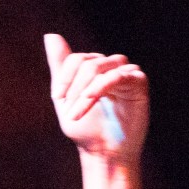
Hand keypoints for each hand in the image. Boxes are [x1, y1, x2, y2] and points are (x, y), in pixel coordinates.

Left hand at [45, 33, 148, 164]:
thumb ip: (60, 68)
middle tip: (69, 112)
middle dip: (73, 87)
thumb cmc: (87, 131)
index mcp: (95, 70)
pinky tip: (89, 104)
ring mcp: (126, 73)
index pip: (77, 59)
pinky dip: (98, 88)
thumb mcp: (65, 99)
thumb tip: (50, 35)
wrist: (105, 154)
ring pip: (100, 66)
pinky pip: (117, 75)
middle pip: (87, 62)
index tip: (57, 99)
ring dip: (84, 90)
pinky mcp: (138, 82)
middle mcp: (111, 68)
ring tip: (77, 113)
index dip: (64, 77)